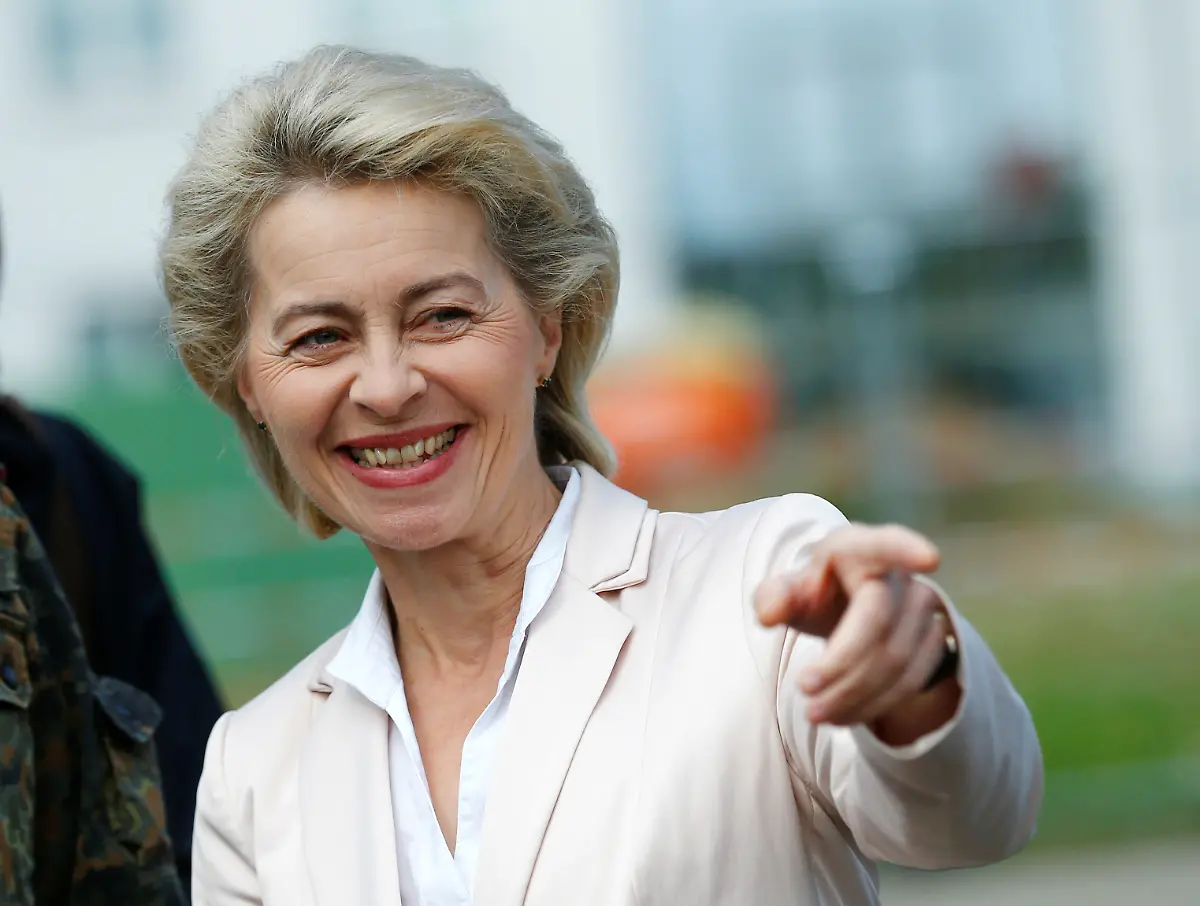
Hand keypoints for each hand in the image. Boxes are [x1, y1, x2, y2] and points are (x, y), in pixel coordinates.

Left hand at [755, 524, 956, 729]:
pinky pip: (911, 681)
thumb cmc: (815, 594)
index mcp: (856, 548)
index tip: (929, 558)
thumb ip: (773, 597)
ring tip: (814, 713)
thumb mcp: (787, 590)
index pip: (883, 545)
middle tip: (804, 692)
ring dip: (855, 694)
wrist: (846, 609)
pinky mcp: (935, 639)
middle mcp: (898, 574)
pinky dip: (874, 704)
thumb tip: (768, 613)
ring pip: (898, 659)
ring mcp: (923, 606)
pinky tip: (842, 714)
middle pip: (878, 622)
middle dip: (841, 664)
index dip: (905, 549)